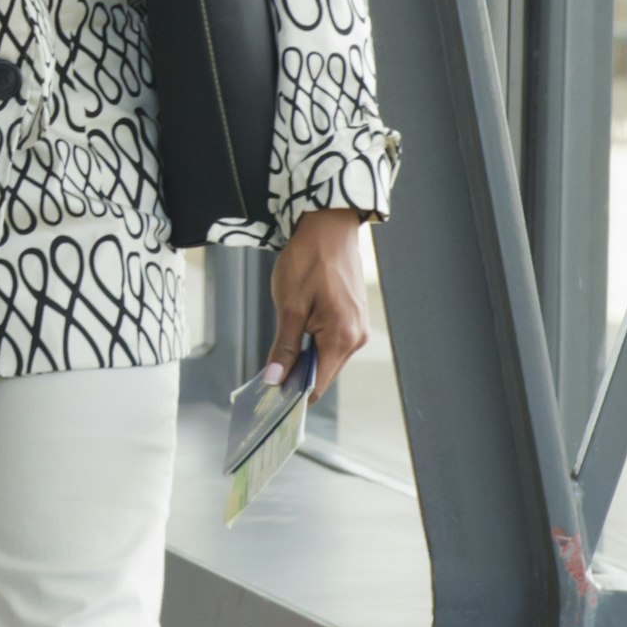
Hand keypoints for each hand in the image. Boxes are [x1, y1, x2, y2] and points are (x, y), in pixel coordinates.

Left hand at [267, 208, 374, 395]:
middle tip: (268, 377)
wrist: (330, 224)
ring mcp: (358, 326)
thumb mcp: (289, 306)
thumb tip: (276, 379)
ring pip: (327, 355)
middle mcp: (356, 337)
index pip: (318, 384)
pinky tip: (296, 334)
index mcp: (342, 338)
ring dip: (305, 357)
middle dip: (297, 376)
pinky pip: (333, 339)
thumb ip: (284, 346)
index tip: (271, 401)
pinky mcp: (354, 316)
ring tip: (280, 353)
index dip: (294, 395)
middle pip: (323, 372)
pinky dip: (314, 342)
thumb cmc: (310, 260)